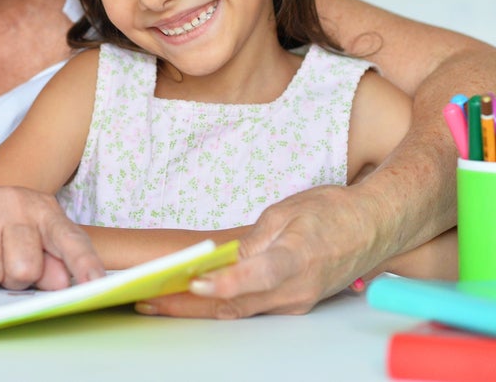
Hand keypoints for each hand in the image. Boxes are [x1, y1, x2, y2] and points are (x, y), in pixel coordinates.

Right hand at [0, 183, 103, 290]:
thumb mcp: (25, 240)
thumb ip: (49, 262)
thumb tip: (62, 282)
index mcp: (41, 209)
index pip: (69, 239)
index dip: (84, 263)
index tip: (96, 283)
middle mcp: (14, 201)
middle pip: (25, 269)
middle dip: (11, 278)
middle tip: (0, 261)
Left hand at [134, 185, 375, 317]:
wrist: (375, 228)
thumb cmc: (332, 213)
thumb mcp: (287, 212)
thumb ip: (254, 239)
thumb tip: (222, 260)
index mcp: (297, 259)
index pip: (257, 276)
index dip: (225, 283)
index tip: (194, 284)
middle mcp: (296, 290)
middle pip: (236, 304)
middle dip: (189, 306)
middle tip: (148, 299)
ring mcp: (296, 303)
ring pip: (239, 310)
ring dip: (197, 309)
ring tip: (155, 301)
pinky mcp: (293, 305)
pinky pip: (250, 308)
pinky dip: (219, 304)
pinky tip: (191, 298)